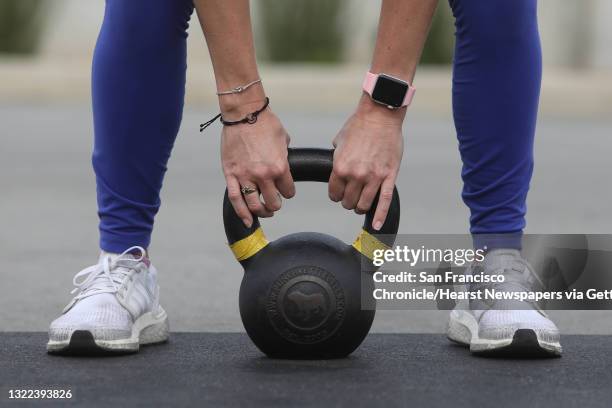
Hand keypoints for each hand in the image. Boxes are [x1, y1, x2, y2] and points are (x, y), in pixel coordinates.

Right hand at [221, 100, 294, 227]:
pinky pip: (235, 199)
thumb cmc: (264, 122)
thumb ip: (285, 155)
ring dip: (261, 211)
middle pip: (273, 202)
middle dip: (275, 203)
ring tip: (264, 211)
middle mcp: (263, 175)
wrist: (243, 112)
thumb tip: (284, 161)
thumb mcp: (284, 139)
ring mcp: (245, 176)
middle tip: (274, 201)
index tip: (285, 190)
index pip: (288, 192)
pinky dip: (241, 213)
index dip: (288, 191)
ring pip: (254, 205)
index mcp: (279, 167)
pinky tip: (247, 221)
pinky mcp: (230, 174)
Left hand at [329, 95, 403, 229]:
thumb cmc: (359, 125)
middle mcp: (356, 175)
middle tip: (351, 197)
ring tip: (361, 203)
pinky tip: (377, 226)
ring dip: (361, 206)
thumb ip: (336, 157)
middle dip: (348, 201)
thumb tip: (336, 165)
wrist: (380, 115)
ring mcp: (373, 177)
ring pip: (364, 204)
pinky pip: (384, 201)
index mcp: (340, 167)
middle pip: (348, 202)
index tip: (339, 194)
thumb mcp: (339, 141)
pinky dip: (380, 216)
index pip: (334, 194)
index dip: (336, 195)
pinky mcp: (389, 176)